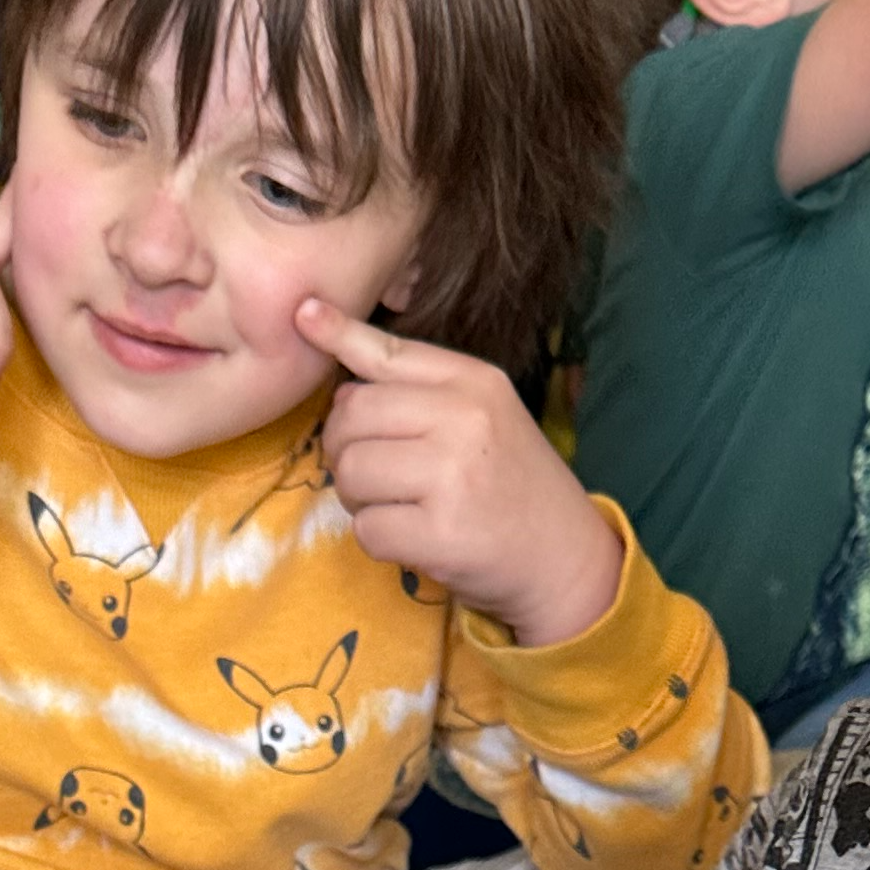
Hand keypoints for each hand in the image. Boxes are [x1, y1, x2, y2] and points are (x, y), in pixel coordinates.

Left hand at [295, 300, 620, 646]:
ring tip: (402, 505)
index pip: (390, 353)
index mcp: (475, 382)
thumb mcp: (484, 414)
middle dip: (349, 451)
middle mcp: (465, 419)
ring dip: (360, 499)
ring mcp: (454, 475)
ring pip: (350, 473)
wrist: (565, 556)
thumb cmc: (511, 483)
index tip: (304, 313)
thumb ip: (418, 388)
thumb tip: (338, 379)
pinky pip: (366, 528)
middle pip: (351, 417)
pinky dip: (380, 540)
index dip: (339, 334)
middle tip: (383, 475)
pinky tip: (416, 538)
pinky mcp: (441, 533)